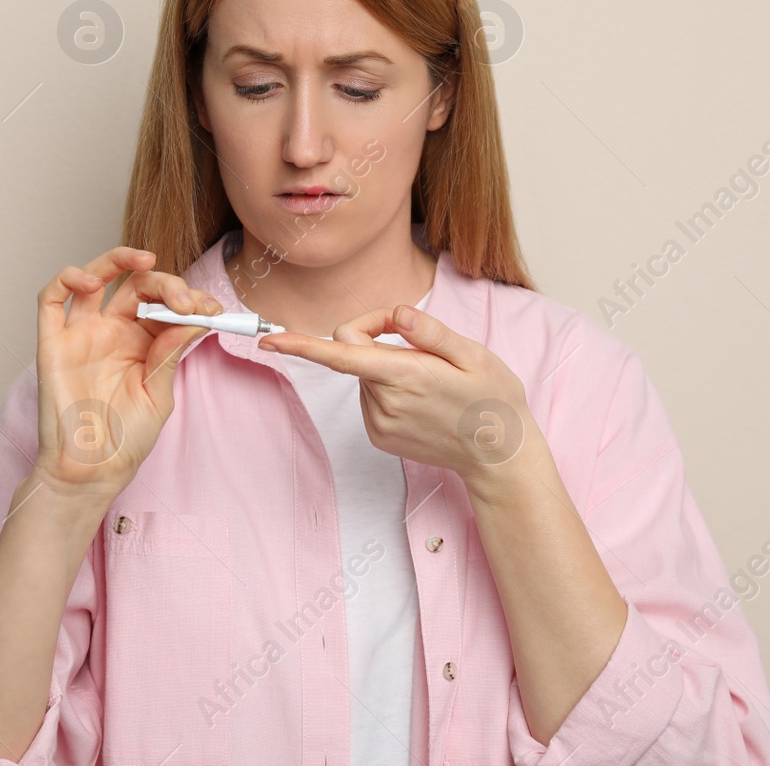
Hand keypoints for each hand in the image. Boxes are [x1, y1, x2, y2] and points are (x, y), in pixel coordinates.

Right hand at [32, 246, 222, 501]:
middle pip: (136, 285)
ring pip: (94, 277)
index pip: (165, 303)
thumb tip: (193, 317)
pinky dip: (67, 278)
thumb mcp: (159, 395)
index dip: (189, 299)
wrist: (92, 471)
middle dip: (166, 283)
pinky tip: (90, 280)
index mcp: (142, 342)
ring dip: (118, 259)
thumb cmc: (125, 439)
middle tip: (185, 300)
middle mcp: (112, 331)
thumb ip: (170, 354)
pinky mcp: (53, 342)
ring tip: (144, 261)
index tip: (211, 311)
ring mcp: (82, 334)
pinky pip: (51, 299)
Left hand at [259, 303, 536, 491]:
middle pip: (353, 351)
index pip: (341, 354)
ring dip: (385, 365)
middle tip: (416, 336)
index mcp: (407, 375)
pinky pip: (370, 396)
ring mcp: (380, 423)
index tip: (269, 340)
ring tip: (427, 378)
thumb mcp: (475, 355)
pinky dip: (387, 388)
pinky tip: (421, 399)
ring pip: (362, 374)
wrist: (499, 456)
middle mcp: (386, 401)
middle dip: (375, 335)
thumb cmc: (492, 400)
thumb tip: (396, 314)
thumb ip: (431, 331)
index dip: (301, 345)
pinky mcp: (379, 436)